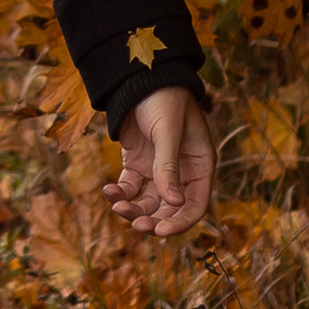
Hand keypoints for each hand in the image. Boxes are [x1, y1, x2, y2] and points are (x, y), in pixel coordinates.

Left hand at [105, 86, 216, 238]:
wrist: (139, 76)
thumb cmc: (163, 98)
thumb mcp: (167, 132)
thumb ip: (169, 167)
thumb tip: (174, 203)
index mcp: (200, 165)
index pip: (195, 205)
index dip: (180, 222)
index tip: (161, 231)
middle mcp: (182, 172)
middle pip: (171, 209)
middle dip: (155, 220)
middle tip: (137, 225)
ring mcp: (158, 169)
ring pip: (149, 202)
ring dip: (134, 209)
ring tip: (117, 207)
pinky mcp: (137, 164)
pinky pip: (130, 187)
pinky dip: (120, 193)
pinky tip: (108, 191)